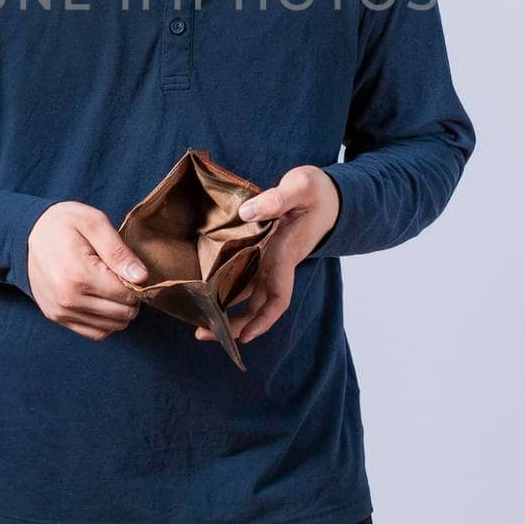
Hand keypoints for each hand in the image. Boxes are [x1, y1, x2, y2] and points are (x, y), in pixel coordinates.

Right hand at [25, 202, 147, 340]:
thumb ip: (119, 252)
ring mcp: (61, 311)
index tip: (129, 269)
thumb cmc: (64, 223)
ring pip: (111, 327)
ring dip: (120, 311)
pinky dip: (107, 321)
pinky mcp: (57, 317)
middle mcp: (68, 299)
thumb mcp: (94, 223)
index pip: (127, 295)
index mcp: (79, 275)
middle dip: (131, 298)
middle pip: (122, 314)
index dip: (136, 283)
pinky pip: (95, 332)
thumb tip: (141, 278)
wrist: (27, 233)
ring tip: (114, 287)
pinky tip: (105, 301)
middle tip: (123, 277)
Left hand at [195, 165, 339, 345]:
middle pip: (258, 305)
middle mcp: (276, 264)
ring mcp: (269, 260)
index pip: (278, 297)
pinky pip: (243, 276)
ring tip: (197, 320)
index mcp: (286, 254)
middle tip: (201, 334)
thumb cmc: (316, 192)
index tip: (244, 337)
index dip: (263, 320)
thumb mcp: (301, 187)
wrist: (328, 196)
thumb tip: (247, 213)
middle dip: (235, 325)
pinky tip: (205, 289)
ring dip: (226, 309)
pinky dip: (226, 286)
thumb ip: (277, 199)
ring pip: (248, 294)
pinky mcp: (262, 251)